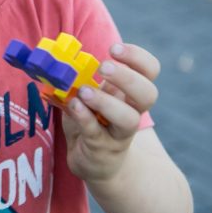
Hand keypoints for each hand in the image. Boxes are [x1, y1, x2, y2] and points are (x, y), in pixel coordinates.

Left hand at [61, 43, 159, 183]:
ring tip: (84, 92)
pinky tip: (74, 106)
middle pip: (147, 94)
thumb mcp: (90, 95)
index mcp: (130, 93)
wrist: (96, 163)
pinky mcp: (101, 149)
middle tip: (103, 67)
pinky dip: (84, 117)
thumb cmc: (92, 121)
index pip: (149, 71)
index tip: (114, 49)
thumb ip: (82, 78)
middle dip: (127, 77)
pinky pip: (96, 132)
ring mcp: (118, 134)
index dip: (137, 57)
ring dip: (106, 102)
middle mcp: (132, 112)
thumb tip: (61, 56)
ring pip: (128, 119)